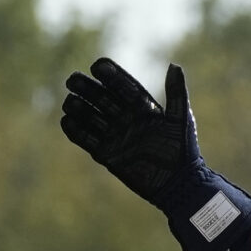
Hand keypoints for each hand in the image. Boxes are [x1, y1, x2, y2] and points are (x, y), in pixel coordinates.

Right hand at [60, 58, 201, 205]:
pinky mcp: (107, 154)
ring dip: (78, 107)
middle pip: (100, 97)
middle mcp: (126, 119)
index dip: (110, 75)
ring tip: (71, 102)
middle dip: (86, 87)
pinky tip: (67, 121)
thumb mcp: (181, 121)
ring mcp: (115, 136)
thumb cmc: (184, 152)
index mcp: (143, 108)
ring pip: (89, 116)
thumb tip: (175, 65)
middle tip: (73, 80)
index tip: (98, 66)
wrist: (178, 186)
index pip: (122, 86)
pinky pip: (85, 139)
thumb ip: (177, 94)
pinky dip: (74, 131)